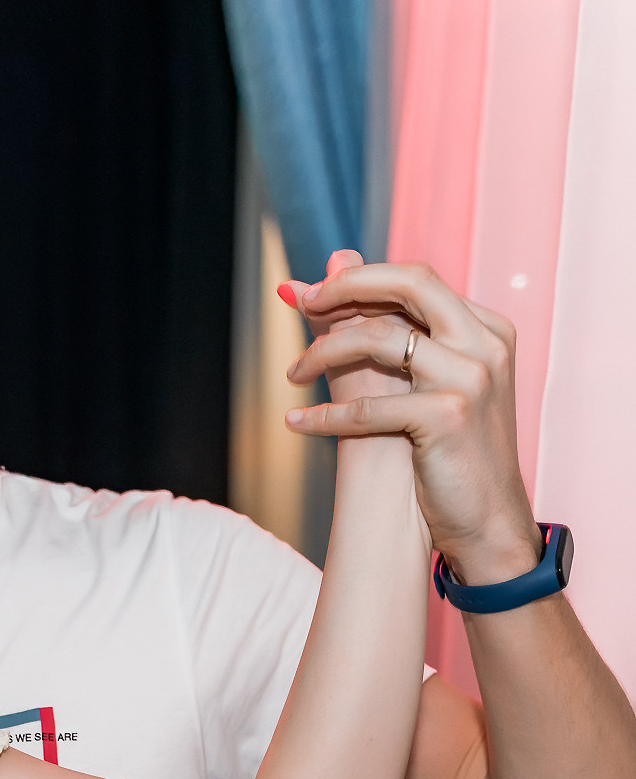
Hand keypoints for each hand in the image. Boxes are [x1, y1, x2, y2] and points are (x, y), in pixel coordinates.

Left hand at [281, 252, 541, 583]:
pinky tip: (296, 422)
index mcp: (486, 328)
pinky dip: (323, 415)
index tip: (308, 295)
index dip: (356, 281)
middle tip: (300, 304)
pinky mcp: (448, 416)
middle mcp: (486, 343)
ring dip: (321, 353)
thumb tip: (334, 260)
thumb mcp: (419, 380)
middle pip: (408, 283)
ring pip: (378, 338)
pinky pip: (366, 408)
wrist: (485, 519)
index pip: (414, 281)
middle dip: (345, 288)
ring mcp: (471, 377)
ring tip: (292, 376)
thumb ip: (379, 322)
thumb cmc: (446, 450)